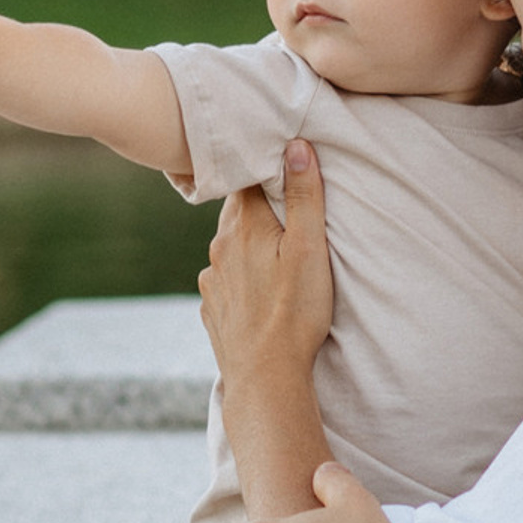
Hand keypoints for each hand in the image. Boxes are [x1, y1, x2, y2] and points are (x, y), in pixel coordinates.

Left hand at [199, 138, 334, 381]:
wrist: (265, 377)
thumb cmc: (294, 312)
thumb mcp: (309, 249)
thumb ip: (304, 197)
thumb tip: (295, 145)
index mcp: (243, 226)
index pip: (246, 178)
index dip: (263, 166)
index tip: (280, 162)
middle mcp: (219, 247)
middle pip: (237, 210)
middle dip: (258, 205)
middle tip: (285, 204)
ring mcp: (212, 280)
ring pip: (230, 246)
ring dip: (249, 242)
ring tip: (276, 252)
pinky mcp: (213, 308)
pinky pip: (226, 279)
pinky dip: (242, 276)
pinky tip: (261, 288)